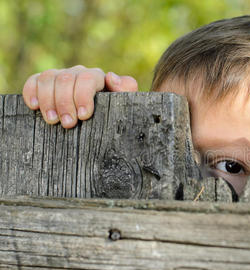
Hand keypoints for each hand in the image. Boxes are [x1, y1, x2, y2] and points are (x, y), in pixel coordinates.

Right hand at [22, 65, 137, 127]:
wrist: (104, 124)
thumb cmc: (116, 114)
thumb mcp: (126, 105)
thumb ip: (126, 89)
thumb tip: (110, 77)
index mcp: (97, 77)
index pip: (87, 79)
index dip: (83, 96)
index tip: (83, 116)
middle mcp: (78, 73)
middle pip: (66, 79)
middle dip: (65, 102)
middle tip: (68, 124)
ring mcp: (60, 77)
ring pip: (48, 78)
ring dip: (48, 100)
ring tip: (52, 121)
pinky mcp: (45, 84)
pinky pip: (34, 81)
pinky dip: (31, 92)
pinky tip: (34, 107)